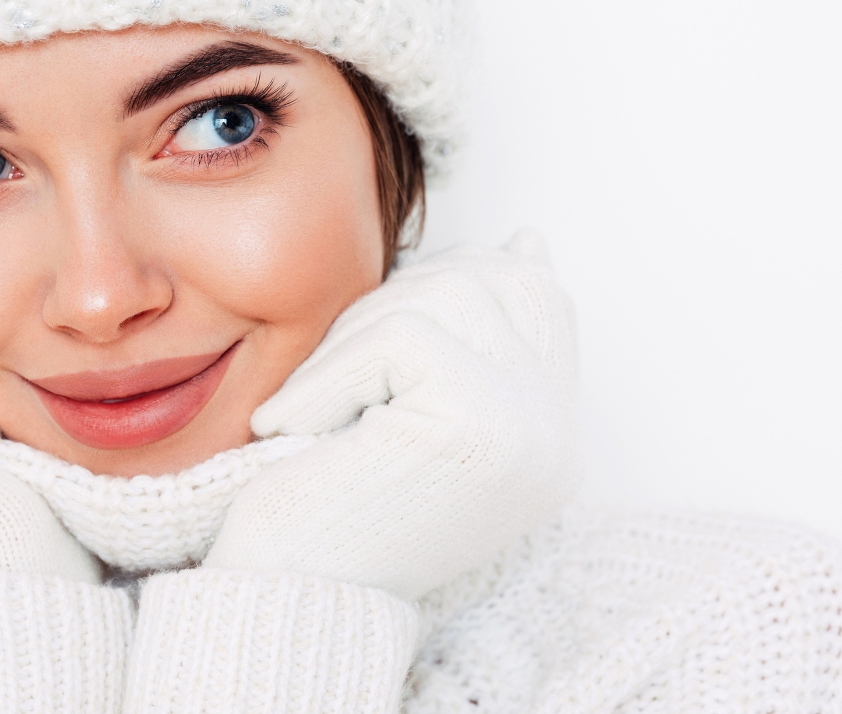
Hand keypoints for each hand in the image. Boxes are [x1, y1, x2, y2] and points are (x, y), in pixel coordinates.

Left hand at [204, 230, 581, 600]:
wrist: (285, 603)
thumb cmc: (331, 509)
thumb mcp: (418, 417)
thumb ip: (474, 343)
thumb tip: (528, 240)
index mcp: (548, 439)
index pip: (542, 304)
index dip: (475, 268)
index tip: (421, 276)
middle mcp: (556, 438)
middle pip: (498, 283)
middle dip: (405, 294)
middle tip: (338, 361)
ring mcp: (528, 432)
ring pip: (446, 298)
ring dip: (355, 336)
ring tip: (310, 408)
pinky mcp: (477, 425)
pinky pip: (401, 337)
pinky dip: (331, 372)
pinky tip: (293, 425)